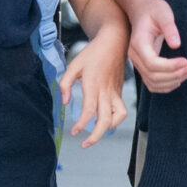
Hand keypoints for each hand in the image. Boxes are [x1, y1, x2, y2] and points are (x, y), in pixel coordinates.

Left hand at [58, 35, 129, 149]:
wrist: (114, 42)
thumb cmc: (93, 53)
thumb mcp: (73, 65)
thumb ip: (65, 84)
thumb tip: (65, 102)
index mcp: (94, 85)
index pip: (89, 111)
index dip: (81, 124)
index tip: (74, 131)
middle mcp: (106, 91)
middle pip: (105, 120)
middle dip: (95, 136)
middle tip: (85, 144)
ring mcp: (115, 92)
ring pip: (118, 117)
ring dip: (108, 129)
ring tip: (96, 133)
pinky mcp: (119, 92)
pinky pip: (121, 111)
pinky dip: (115, 120)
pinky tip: (105, 122)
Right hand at [127, 0, 186, 94]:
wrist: (142, 11)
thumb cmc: (154, 10)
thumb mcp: (163, 13)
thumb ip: (170, 28)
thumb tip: (176, 45)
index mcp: (138, 43)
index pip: (152, 63)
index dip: (170, 66)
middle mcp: (134, 56)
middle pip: (153, 76)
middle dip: (175, 74)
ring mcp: (137, 63)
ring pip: (153, 83)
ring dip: (173, 81)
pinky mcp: (143, 67)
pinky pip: (153, 83)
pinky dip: (167, 85)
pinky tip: (180, 78)